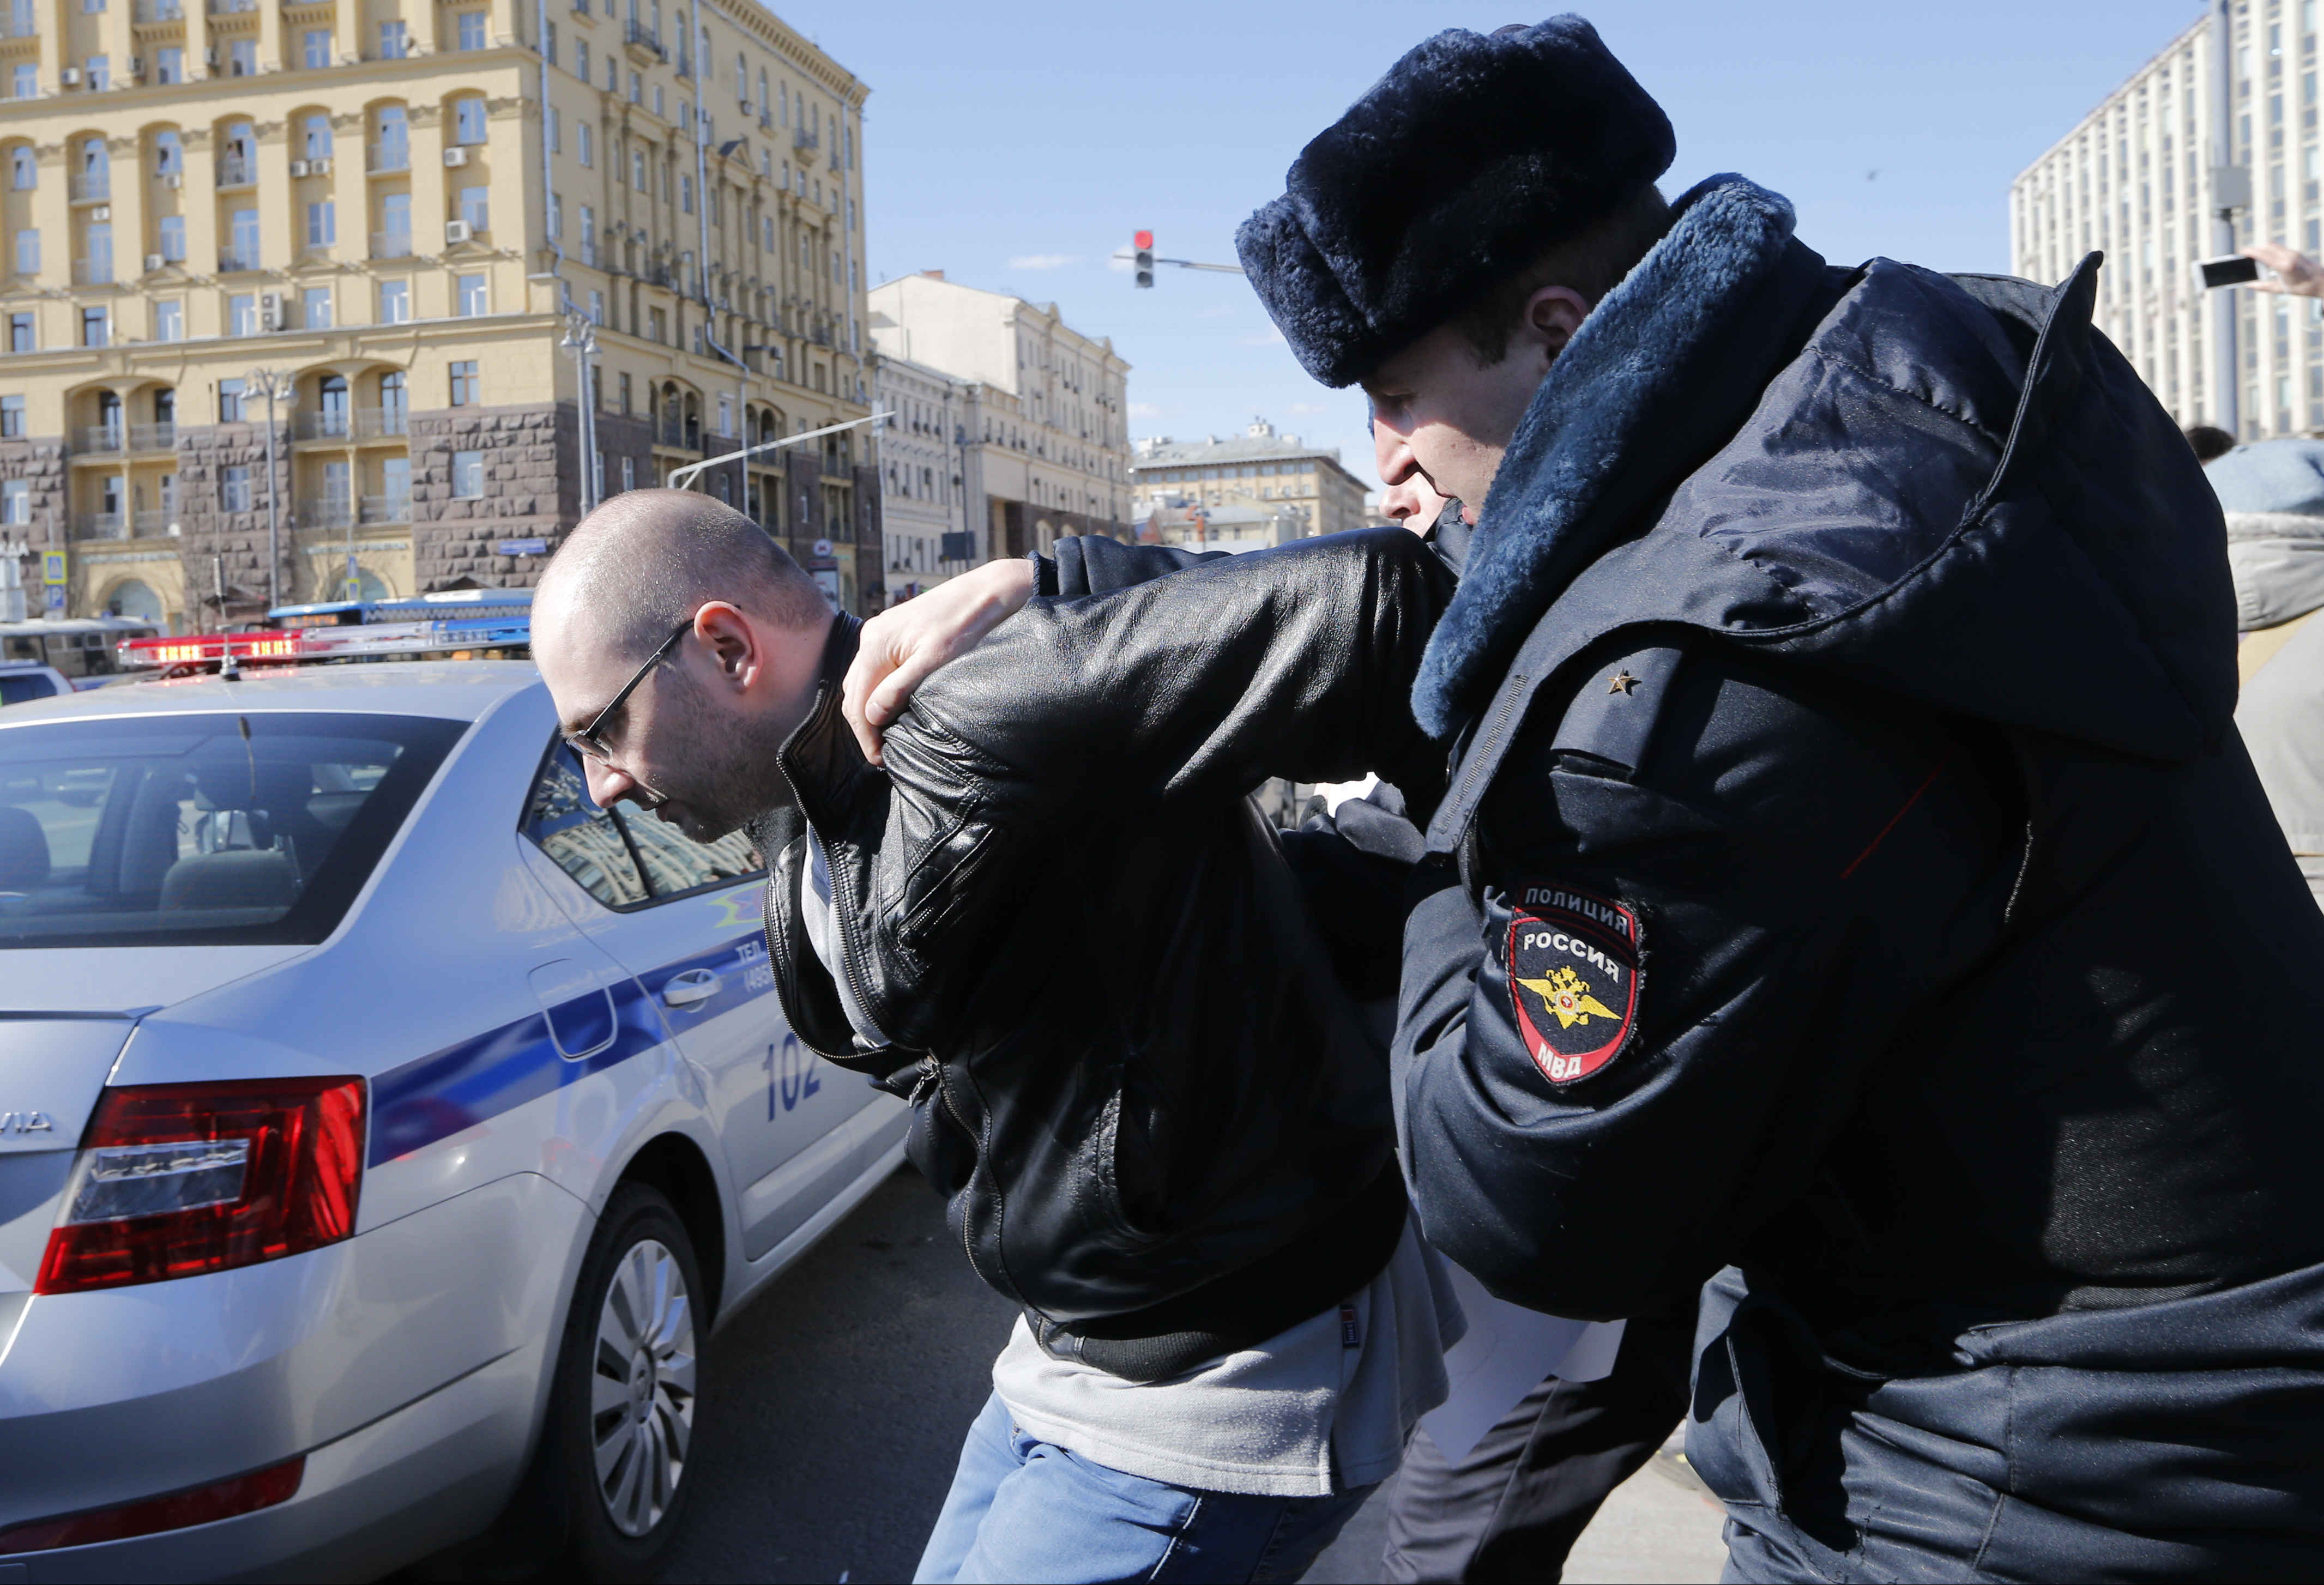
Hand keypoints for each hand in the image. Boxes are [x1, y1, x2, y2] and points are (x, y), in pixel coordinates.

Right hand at [844, 558, 1035, 764]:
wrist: (984, 592)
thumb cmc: (964, 625)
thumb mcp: (933, 661)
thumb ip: (899, 688)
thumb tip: (872, 717)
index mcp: (876, 644)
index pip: (859, 701)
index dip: (866, 735)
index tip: (880, 759)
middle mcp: (870, 637)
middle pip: (855, 693)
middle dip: (865, 726)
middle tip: (882, 753)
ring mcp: (879, 633)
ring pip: (862, 681)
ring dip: (870, 710)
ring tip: (886, 736)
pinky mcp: (892, 633)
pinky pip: (874, 669)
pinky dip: (877, 691)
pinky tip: (891, 706)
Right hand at [2244, 242, 2323, 297]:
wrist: (2322, 282)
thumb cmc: (2304, 287)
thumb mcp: (2281, 289)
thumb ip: (2263, 286)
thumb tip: (2249, 285)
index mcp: (2284, 265)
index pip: (2263, 254)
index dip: (2250, 251)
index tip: (2241, 252)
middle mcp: (2289, 256)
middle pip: (2268, 246)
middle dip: (2256, 249)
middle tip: (2247, 256)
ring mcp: (2293, 253)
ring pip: (2274, 246)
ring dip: (2264, 250)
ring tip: (2257, 259)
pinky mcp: (2296, 253)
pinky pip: (2280, 249)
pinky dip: (2272, 252)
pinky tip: (2269, 261)